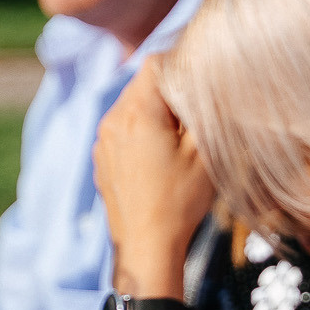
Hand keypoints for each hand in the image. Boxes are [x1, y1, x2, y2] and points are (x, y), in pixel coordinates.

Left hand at [96, 68, 215, 292]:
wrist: (146, 247)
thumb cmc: (180, 201)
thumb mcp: (203, 154)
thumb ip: (204, 111)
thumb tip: (207, 84)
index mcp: (138, 112)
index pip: (157, 63)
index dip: (182, 62)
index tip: (202, 74)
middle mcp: (113, 119)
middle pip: (142, 83)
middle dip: (170, 89)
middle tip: (196, 109)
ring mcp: (103, 140)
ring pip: (131, 105)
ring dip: (155, 110)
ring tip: (179, 135)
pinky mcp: (101, 158)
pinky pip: (122, 129)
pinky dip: (141, 130)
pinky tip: (160, 155)